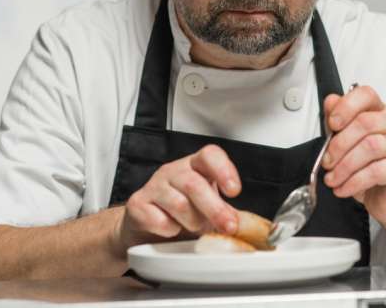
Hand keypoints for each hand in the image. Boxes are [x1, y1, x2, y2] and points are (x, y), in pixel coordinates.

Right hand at [114, 145, 241, 252]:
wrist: (146, 226)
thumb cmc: (183, 213)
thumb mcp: (209, 208)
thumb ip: (227, 213)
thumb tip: (248, 226)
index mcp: (195, 166)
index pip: (210, 155)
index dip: (224, 170)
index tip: (234, 191)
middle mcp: (174, 170)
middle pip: (194, 183)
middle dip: (215, 208)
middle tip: (228, 226)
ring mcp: (154, 185)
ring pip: (179, 204)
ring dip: (192, 222)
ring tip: (194, 227)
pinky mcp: (138, 203)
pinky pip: (158, 219)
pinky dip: (170, 230)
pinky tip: (172, 229)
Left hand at [321, 85, 385, 239]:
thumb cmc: (372, 171)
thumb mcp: (350, 146)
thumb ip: (340, 123)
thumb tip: (331, 102)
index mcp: (381, 113)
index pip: (366, 95)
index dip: (346, 106)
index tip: (332, 124)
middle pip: (365, 123)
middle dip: (339, 144)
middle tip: (326, 162)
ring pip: (370, 147)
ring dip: (344, 166)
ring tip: (333, 179)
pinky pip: (375, 171)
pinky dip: (353, 182)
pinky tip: (343, 188)